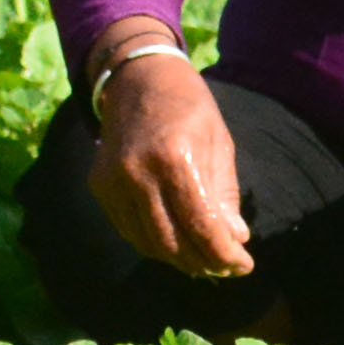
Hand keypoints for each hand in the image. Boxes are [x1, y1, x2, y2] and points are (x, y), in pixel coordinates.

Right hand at [90, 47, 249, 274]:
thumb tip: (234, 239)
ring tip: (205, 259)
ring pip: (148, 243)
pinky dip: (154, 242)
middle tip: (226, 267)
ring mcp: (113, 181)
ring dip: (180, 259)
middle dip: (204, 262)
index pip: (201, 226)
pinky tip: (176, 240)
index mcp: (175, 157)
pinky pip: (129, 230)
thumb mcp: (219, 142)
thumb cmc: (188, 107)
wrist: (138, 78)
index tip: (244, 265)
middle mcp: (137, 173)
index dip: (225, 254)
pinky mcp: (99, 186)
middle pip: (172, 243)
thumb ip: (224, 194)